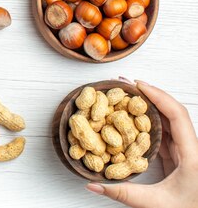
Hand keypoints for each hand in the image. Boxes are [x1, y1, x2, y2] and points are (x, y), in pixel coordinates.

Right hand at [86, 81, 197, 207]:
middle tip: (127, 85)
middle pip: (172, 113)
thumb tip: (93, 184)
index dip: (157, 96)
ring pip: (168, 122)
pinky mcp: (180, 159)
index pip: (177, 115)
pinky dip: (149, 123)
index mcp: (192, 155)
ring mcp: (186, 153)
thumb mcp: (155, 204)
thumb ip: (123, 194)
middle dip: (150, 96)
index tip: (138, 85)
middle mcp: (191, 149)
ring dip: (149, 108)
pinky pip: (164, 134)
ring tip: (128, 97)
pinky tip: (134, 119)